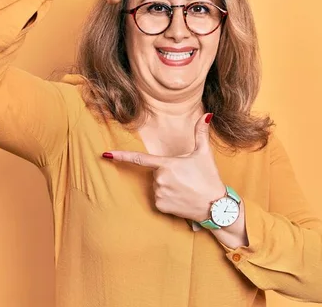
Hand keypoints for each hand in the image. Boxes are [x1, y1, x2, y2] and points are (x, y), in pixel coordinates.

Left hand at [103, 113, 224, 221]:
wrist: (215, 207)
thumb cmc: (209, 178)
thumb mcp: (204, 154)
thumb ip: (201, 133)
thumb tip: (207, 114)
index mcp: (167, 164)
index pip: (139, 158)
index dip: (121, 156)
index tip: (105, 154)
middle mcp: (160, 179)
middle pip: (156, 172)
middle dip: (167, 173)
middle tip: (186, 178)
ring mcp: (159, 194)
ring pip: (157, 186)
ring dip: (167, 186)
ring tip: (185, 189)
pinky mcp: (161, 206)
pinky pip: (159, 199)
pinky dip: (167, 198)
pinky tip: (181, 199)